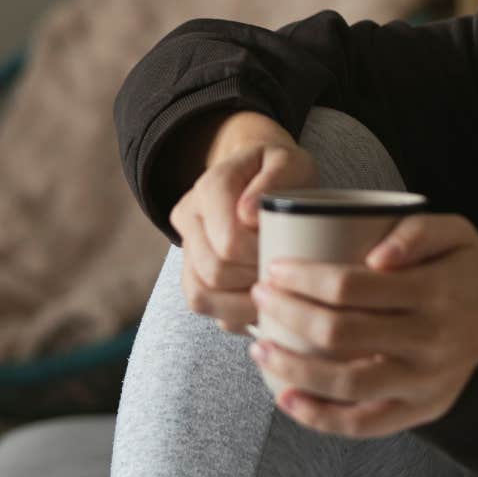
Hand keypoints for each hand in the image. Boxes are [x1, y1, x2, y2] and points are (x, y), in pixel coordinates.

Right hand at [169, 137, 318, 334]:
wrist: (261, 175)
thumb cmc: (283, 173)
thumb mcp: (291, 162)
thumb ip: (276, 177)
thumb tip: (247, 215)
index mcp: (212, 186)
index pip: (229, 240)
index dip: (262, 256)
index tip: (289, 253)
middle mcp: (189, 216)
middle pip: (215, 271)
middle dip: (255, 280)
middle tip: (286, 275)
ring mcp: (186, 247)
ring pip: (200, 295)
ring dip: (243, 304)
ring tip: (275, 293)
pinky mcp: (191, 271)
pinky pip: (203, 306)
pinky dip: (233, 314)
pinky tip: (261, 305)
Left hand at [245, 212, 477, 438]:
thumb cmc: (464, 275)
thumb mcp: (458, 235)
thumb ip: (419, 231)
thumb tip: (377, 256)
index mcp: (436, 293)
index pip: (353, 287)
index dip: (305, 278)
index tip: (276, 269)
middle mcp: (431, 342)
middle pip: (341, 333)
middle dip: (289, 314)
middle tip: (262, 298)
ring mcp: (424, 383)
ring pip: (347, 383)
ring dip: (293, 367)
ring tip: (260, 348)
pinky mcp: (418, 412)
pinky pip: (364, 424)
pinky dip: (320, 418)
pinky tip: (286, 399)